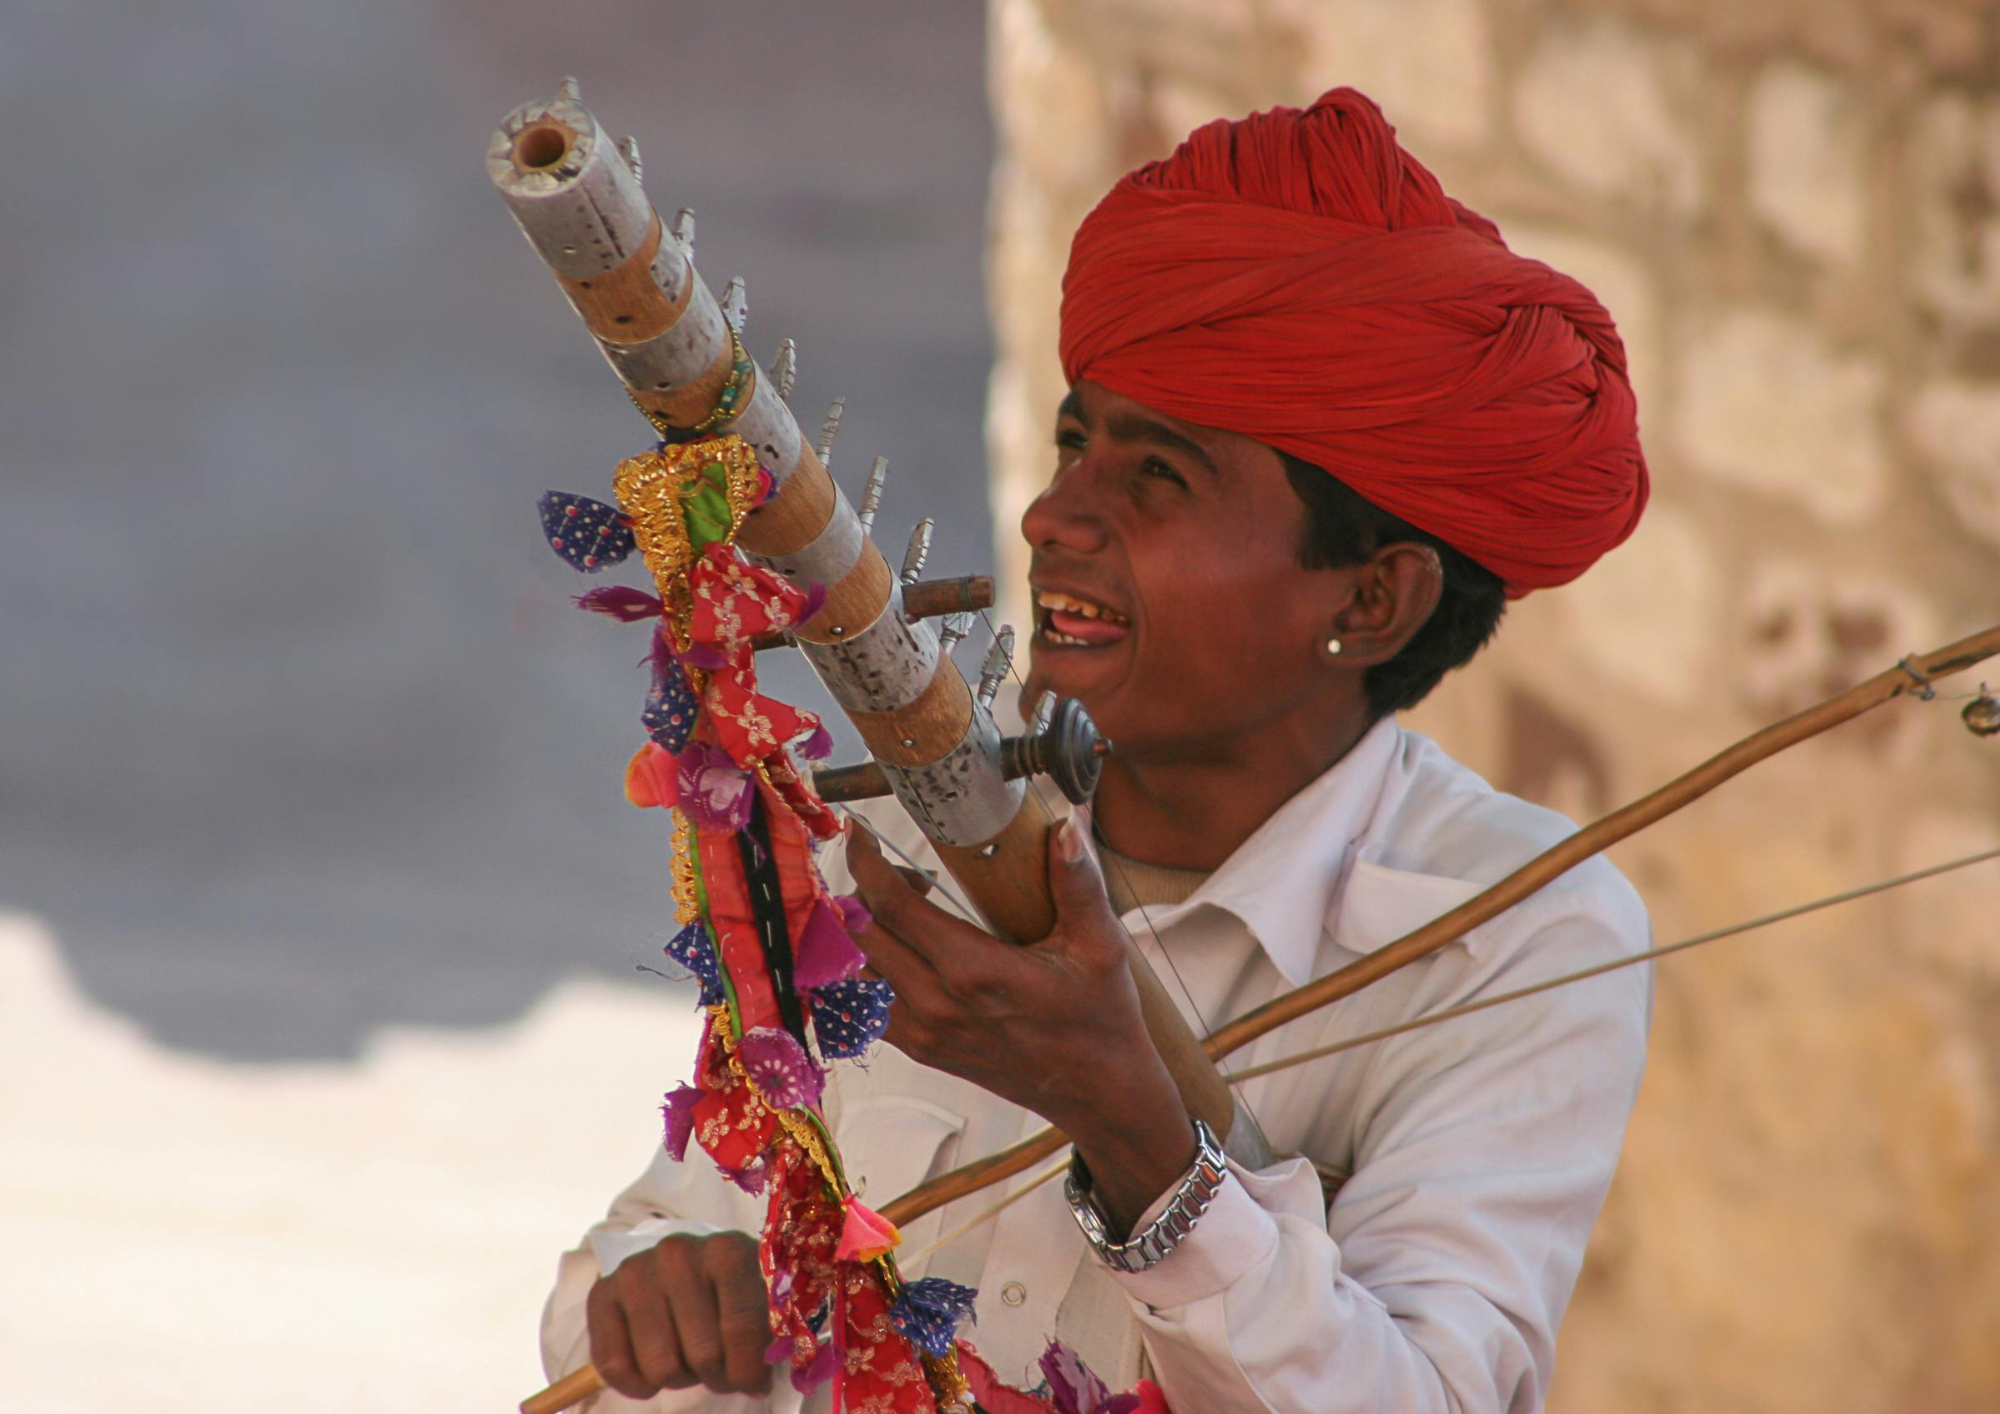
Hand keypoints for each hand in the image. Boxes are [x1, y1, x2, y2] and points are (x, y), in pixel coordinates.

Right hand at [586, 1231, 772, 1398]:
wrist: (686, 1266)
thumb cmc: (729, 1294)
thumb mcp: (760, 1302)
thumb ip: (763, 1334)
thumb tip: (754, 1384)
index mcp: (726, 1251)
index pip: (742, 1325)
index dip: (749, 1370)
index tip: (755, 1384)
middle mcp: (678, 1254)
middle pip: (704, 1354)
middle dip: (716, 1376)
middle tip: (718, 1368)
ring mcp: (636, 1271)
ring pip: (661, 1366)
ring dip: (679, 1379)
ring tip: (688, 1360)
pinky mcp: (602, 1292)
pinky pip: (613, 1365)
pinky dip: (637, 1385)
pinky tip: (652, 1375)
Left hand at [844, 816, 1194, 1227]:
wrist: (1097, 1092)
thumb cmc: (1101, 1015)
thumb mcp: (1101, 945)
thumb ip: (1078, 882)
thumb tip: (1067, 824)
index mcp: (973, 971)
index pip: (892, 907)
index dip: (867, 863)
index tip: (860, 833)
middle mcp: (937, 1005)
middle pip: (859, 936)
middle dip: (860, 890)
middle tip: (894, 868)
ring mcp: (924, 1033)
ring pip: (852, 973)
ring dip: (860, 933)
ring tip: (899, 908)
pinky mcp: (921, 1051)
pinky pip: (865, 1007)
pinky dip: (862, 972)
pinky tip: (897, 948)